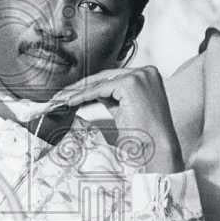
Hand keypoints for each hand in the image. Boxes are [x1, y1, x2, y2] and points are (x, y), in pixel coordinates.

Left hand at [51, 66, 183, 173]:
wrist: (158, 148)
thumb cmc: (144, 135)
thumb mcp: (125, 109)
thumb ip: (112, 97)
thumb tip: (90, 92)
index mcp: (147, 76)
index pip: (112, 78)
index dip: (90, 86)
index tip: (72, 94)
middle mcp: (146, 72)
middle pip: (105, 77)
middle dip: (81, 87)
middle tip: (61, 96)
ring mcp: (140, 75)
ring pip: (100, 82)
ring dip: (78, 91)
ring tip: (61, 99)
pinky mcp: (131, 83)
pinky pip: (99, 89)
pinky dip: (83, 95)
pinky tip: (70, 102)